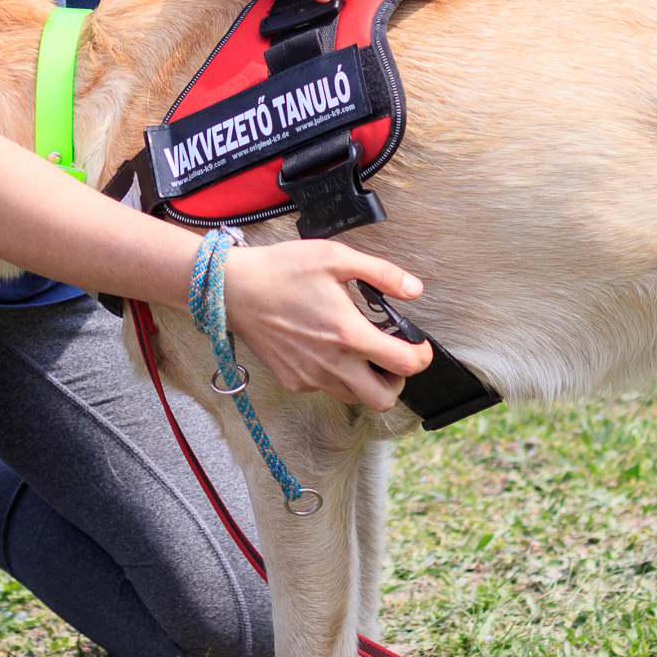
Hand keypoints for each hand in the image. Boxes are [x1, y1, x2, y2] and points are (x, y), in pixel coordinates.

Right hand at [219, 240, 432, 408]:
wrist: (234, 289)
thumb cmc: (283, 270)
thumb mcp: (336, 257)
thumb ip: (381, 273)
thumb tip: (414, 289)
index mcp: (350, 335)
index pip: (405, 365)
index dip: (422, 356)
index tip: (419, 345)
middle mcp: (333, 364)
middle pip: (384, 399)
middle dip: (397, 381)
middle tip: (391, 356)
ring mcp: (311, 377)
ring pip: (354, 397)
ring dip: (366, 380)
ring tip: (359, 351)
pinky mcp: (294, 381)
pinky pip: (325, 389)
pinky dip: (335, 376)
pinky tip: (326, 348)